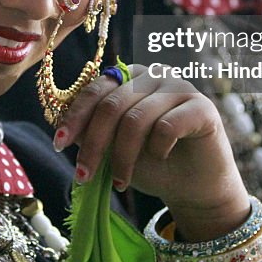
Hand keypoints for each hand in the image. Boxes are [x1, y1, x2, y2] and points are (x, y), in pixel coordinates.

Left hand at [54, 65, 249, 241]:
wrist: (193, 186)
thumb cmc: (150, 163)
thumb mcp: (113, 148)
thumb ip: (91, 133)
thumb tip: (61, 127)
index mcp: (129, 77)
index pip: (95, 89)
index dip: (75, 117)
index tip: (59, 144)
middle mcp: (153, 74)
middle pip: (112, 105)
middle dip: (94, 144)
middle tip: (84, 175)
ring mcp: (179, 86)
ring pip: (136, 118)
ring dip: (122, 156)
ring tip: (120, 182)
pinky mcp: (202, 106)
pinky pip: (167, 126)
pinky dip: (157, 148)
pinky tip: (160, 158)